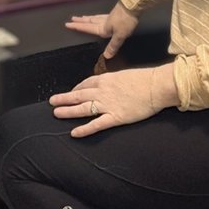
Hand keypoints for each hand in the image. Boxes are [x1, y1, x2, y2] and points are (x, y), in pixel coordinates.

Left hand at [50, 64, 176, 136]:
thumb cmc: (144, 79)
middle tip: (52, 101)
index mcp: (105, 79)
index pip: (85, 83)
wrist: (156, 86)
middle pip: (79, 95)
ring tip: (56, 113)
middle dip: (64, 98)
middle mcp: (102, 91)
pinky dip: (84, 129)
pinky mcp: (115, 117)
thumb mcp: (125, 75)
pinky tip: (74, 133)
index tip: (70, 92)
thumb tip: (111, 84)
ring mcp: (108, 105)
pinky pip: (96, 124)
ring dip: (68, 111)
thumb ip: (114, 81)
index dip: (76, 89)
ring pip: (83, 108)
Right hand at [65, 1, 138, 59]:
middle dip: (80, 21)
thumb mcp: (120, 35)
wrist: (132, 5)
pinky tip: (100, 17)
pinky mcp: (115, 13)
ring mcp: (109, 17)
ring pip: (95, 18)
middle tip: (72, 19)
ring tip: (83, 17)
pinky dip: (97, 16)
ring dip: (88, 18)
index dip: (78, 27)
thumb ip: (113, 46)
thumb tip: (106, 56)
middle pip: (89, 21)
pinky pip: (102, 16)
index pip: (87, 28)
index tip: (67, 24)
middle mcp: (103, 22)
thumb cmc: (125, 21)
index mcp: (102, 28)